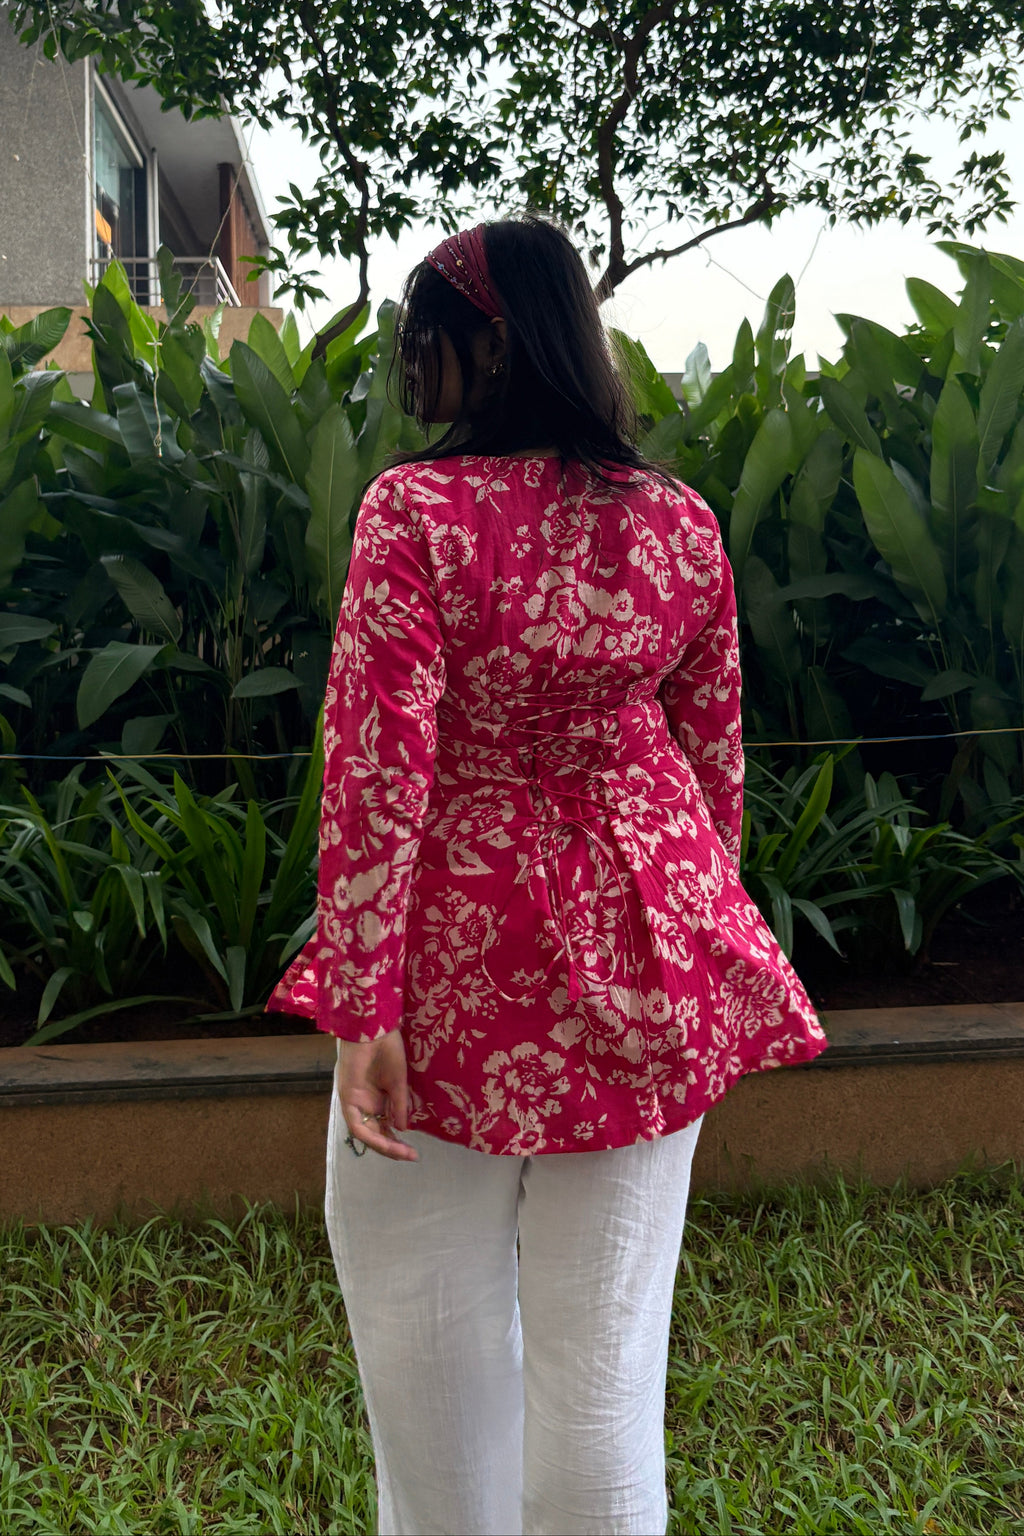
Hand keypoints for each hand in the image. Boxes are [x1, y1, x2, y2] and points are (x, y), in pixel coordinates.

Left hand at [336, 1029, 418, 1161]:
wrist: (375, 1029)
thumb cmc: (387, 1049)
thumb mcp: (398, 1082)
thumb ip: (399, 1106)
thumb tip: (403, 1129)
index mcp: (376, 1099)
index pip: (384, 1128)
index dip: (397, 1142)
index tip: (414, 1152)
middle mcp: (364, 1104)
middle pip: (375, 1134)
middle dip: (392, 1148)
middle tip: (410, 1156)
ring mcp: (354, 1102)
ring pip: (365, 1134)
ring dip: (383, 1146)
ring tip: (402, 1153)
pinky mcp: (346, 1098)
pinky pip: (356, 1124)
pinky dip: (370, 1135)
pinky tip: (387, 1140)